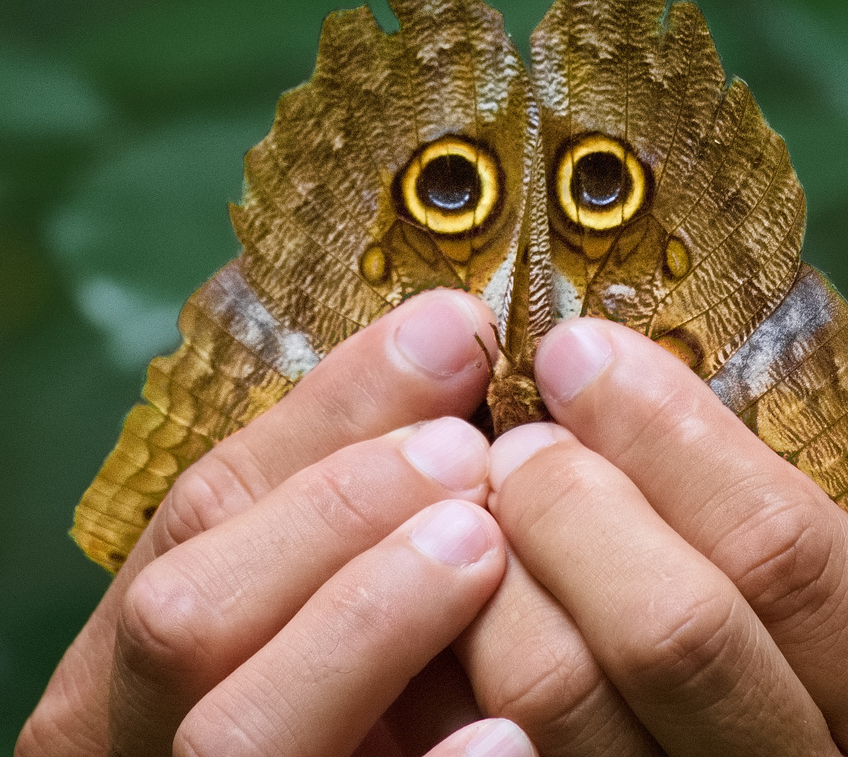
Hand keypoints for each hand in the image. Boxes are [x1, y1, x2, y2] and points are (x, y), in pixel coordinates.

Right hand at [17, 291, 531, 756]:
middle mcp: (144, 722)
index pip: (204, 505)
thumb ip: (356, 469)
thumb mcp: (313, 562)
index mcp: (144, 631)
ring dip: (366, 617)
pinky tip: (503, 732)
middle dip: (336, 511)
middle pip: (185, 614)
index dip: (333, 419)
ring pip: (237, 726)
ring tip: (480, 545)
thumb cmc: (326, 664)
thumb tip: (449, 331)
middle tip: (468, 455)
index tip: (453, 343)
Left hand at [463, 317, 847, 756]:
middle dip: (571, 499)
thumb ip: (796, 549)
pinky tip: (469, 603)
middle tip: (522, 438)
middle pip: (668, 630)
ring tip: (485, 506)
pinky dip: (469, 660)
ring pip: (560, 703)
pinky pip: (510, 748)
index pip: (785, 553)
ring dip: (501, 571)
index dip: (668, 436)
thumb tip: (632, 388)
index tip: (582, 354)